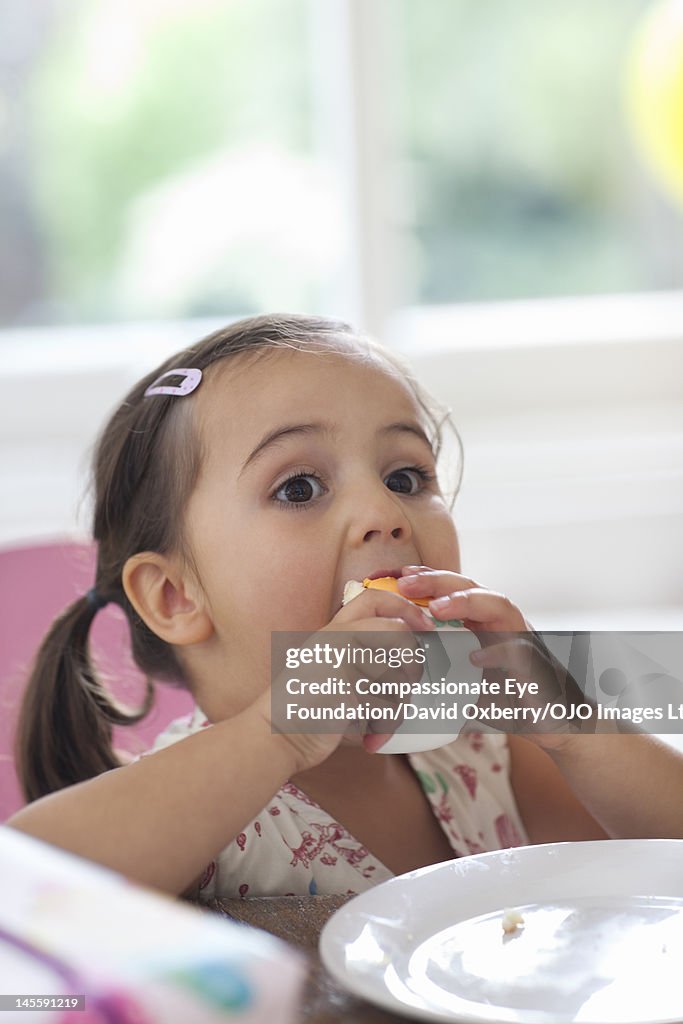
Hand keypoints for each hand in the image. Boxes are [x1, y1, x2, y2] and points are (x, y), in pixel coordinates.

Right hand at [270, 587, 435, 771]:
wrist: (275, 735)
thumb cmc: (308, 709)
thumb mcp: (331, 669)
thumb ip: (364, 658)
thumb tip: (415, 661)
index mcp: (334, 631)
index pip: (375, 598)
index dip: (406, 608)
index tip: (423, 626)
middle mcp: (338, 638)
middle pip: (400, 634)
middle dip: (413, 665)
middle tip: (404, 689)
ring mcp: (341, 660)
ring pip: (399, 676)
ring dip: (396, 707)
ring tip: (377, 722)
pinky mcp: (346, 686)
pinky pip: (388, 704)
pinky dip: (385, 727)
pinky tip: (370, 737)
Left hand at [396, 566, 591, 749]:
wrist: (555, 722)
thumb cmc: (506, 699)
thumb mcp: (462, 683)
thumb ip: (434, 673)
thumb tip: (387, 677)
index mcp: (480, 622)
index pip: (448, 590)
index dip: (418, 578)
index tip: (384, 574)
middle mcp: (501, 622)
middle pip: (469, 586)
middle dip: (436, 580)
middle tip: (404, 583)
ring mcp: (522, 638)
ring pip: (498, 604)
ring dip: (467, 602)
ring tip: (437, 608)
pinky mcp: (538, 665)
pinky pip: (520, 651)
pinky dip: (498, 653)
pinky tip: (476, 659)